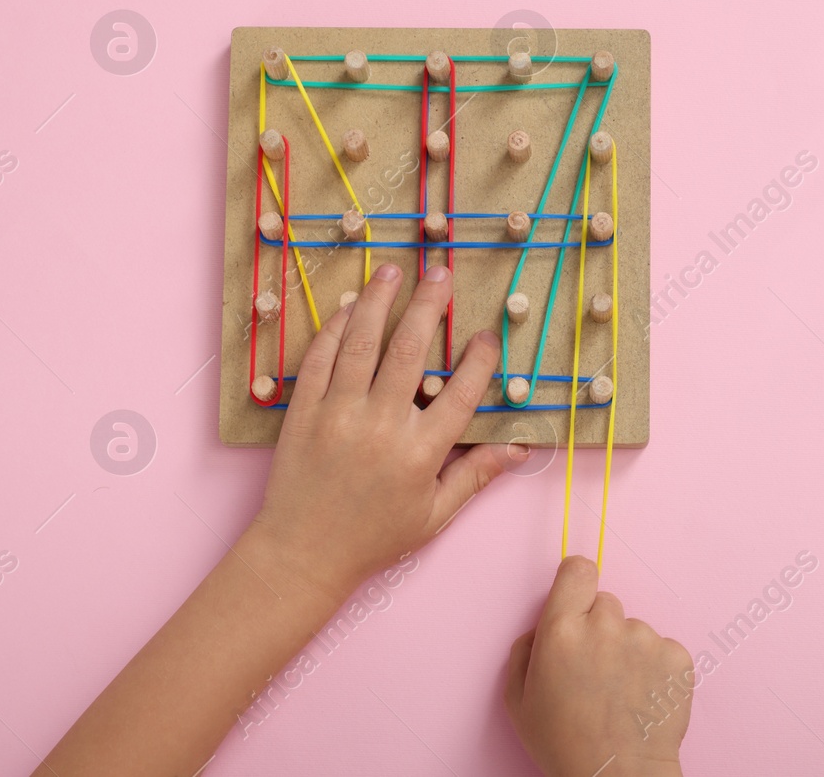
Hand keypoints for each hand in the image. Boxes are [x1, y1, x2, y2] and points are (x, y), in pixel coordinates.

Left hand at [248, 262, 519, 602]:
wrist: (301, 554)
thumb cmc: (373, 538)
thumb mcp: (434, 514)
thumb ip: (476, 474)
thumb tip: (522, 449)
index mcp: (419, 454)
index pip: (460, 393)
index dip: (479, 360)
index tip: (488, 335)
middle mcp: (380, 426)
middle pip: (408, 350)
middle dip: (428, 306)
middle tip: (441, 272)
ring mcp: (337, 415)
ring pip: (361, 343)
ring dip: (379, 300)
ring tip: (393, 270)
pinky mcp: (303, 412)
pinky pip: (321, 358)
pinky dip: (336, 327)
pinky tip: (350, 306)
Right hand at [507, 557, 692, 776]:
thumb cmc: (563, 744)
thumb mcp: (519, 700)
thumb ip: (526, 650)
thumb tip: (542, 625)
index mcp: (561, 630)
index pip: (578, 570)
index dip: (577, 582)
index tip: (578, 598)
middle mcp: (605, 625)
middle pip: (606, 603)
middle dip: (599, 628)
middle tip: (595, 670)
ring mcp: (645, 639)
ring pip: (634, 628)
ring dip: (628, 651)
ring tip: (621, 694)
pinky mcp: (677, 655)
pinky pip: (662, 648)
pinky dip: (656, 668)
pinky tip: (644, 698)